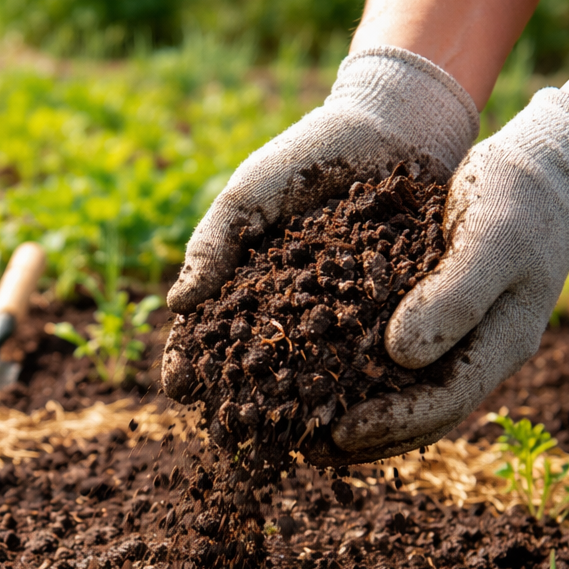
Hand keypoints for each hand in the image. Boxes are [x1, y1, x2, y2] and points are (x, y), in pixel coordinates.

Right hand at [162, 46, 478, 401]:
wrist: (394, 130)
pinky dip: (357, 387)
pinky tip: (349, 412)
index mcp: (245, 290)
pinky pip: (368, 359)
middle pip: (253, 368)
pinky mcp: (387, 319)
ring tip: (283, 438)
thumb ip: (212, 244)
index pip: (205, 334)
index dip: (188, 362)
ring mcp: (337, 322)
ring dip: (293, 409)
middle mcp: (287, 315)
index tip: (177, 388)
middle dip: (238, 402)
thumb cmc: (308, 156)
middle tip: (228, 433)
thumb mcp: (250, 193)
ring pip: (308, 375)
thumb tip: (175, 305)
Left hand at [332, 88, 568, 461]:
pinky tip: (316, 385)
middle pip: (424, 417)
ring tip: (304, 436)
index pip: (444, 402)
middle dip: (369, 440)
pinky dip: (361, 382)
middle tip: (307, 452)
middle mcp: (480, 355)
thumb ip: (455, 295)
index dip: (392, 423)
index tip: (339, 434)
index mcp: (503, 343)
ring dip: (362, 423)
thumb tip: (401, 354)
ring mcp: (462, 344)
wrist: (541, 173)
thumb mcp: (493, 237)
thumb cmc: (519, 196)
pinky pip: (398, 367)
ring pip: (409, 399)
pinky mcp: (439, 324)